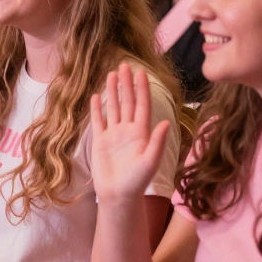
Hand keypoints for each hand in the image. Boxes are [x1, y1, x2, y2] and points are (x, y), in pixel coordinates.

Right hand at [89, 62, 170, 204]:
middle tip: (124, 65)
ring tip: (111, 74)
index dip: (142, 89)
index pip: (142, 105)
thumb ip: (157, 142)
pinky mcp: (100, 141)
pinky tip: (96, 96)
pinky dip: (97, 109)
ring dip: (112, 91)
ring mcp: (113, 134)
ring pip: (113, 107)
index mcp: (142, 132)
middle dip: (126, 84)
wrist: (118, 195)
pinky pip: (98, 121)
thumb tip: (166, 121)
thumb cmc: (137, 181)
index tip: (141, 72)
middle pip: (127, 101)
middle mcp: (128, 130)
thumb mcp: (150, 162)